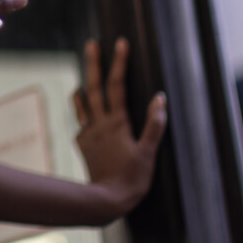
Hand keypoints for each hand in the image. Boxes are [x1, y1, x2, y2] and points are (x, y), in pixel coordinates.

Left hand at [72, 37, 166, 212]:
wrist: (105, 200)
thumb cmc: (132, 178)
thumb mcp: (149, 152)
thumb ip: (154, 125)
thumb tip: (160, 98)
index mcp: (117, 122)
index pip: (117, 85)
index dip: (119, 63)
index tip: (121, 43)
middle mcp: (99, 123)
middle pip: (95, 87)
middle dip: (94, 64)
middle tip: (91, 44)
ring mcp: (89, 133)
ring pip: (83, 104)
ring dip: (83, 88)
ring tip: (82, 80)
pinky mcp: (83, 144)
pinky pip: (83, 124)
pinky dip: (84, 114)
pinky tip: (86, 116)